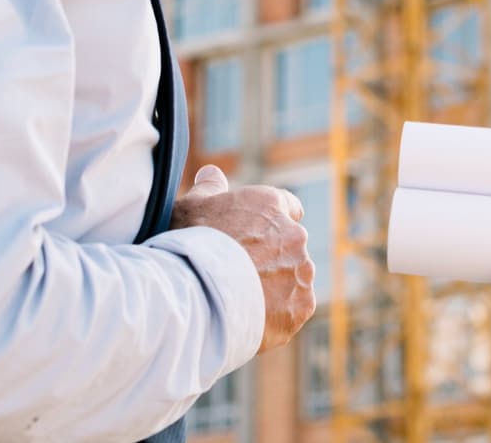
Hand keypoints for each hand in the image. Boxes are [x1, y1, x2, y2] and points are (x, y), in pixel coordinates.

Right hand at [170, 165, 317, 352]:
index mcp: (271, 204)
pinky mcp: (301, 305)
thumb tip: (211, 172)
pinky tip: (253, 317)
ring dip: (278, 286)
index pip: (288, 206)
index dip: (273, 222)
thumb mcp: (190, 206)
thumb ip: (208, 188)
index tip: (259, 237)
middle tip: (243, 275)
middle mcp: (293, 235)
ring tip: (244, 301)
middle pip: (289, 246)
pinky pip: (295, 310)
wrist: (194, 292)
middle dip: (273, 258)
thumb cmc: (188, 245)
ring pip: (294, 278)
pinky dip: (279, 315)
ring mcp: (300, 271)